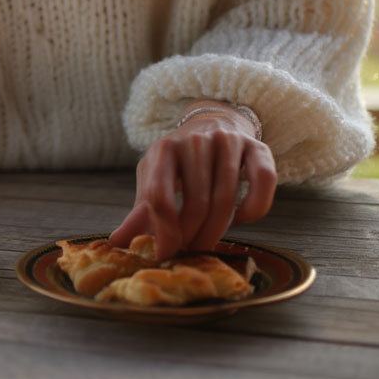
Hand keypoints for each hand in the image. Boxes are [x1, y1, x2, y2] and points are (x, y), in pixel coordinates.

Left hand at [110, 102, 276, 259]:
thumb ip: (140, 211)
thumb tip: (115, 243)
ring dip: (218, 231)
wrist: (212, 124)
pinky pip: (263, 182)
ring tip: (208, 243)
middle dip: (192, 238)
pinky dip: (254, 208)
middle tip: (190, 253)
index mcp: (164, 149)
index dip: (164, 233)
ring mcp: (228, 142)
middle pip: (195, 204)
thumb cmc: (179, 162)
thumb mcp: (155, 179)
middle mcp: (196, 141)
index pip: (159, 198)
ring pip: (226, 199)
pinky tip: (242, 219)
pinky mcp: (258, 147)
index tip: (165, 254)